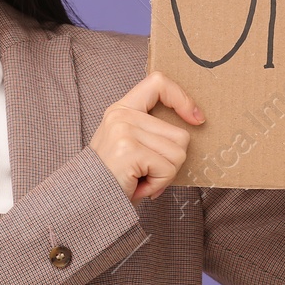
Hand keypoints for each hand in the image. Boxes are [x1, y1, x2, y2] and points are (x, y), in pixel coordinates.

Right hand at [89, 71, 203, 202]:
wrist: (88, 201)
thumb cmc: (115, 177)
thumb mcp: (130, 144)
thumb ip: (152, 130)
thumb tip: (195, 122)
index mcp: (122, 109)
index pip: (157, 83)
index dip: (182, 98)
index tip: (196, 118)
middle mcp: (122, 115)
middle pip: (180, 134)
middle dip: (171, 162)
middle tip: (147, 173)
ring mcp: (124, 131)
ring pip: (178, 153)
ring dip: (165, 175)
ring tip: (141, 179)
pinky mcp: (129, 150)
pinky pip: (167, 169)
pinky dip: (159, 184)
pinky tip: (139, 186)